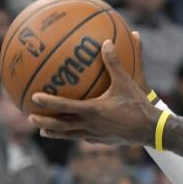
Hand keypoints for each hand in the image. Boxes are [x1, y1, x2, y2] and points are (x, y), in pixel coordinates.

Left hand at [28, 36, 159, 144]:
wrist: (152, 130)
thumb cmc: (138, 105)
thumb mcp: (127, 81)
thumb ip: (114, 63)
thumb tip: (106, 43)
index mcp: (92, 110)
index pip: (65, 106)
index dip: (48, 102)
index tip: (34, 98)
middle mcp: (90, 125)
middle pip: (61, 126)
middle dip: (44, 122)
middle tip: (30, 117)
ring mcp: (96, 135)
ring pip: (70, 135)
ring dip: (55, 132)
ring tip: (44, 130)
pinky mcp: (103, 141)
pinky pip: (84, 137)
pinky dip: (74, 134)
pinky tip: (74, 132)